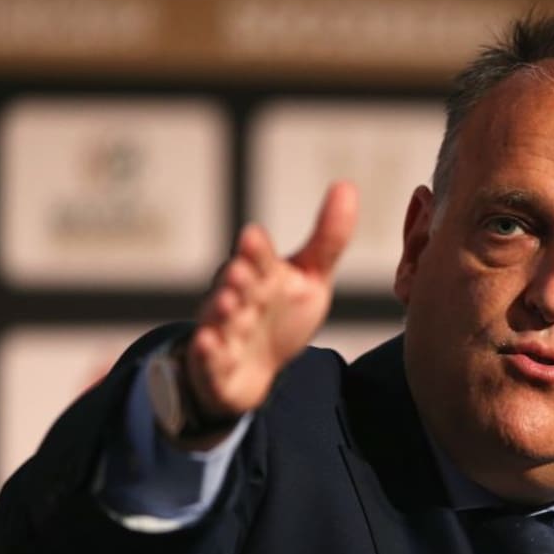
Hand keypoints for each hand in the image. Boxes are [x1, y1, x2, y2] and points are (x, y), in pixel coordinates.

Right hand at [186, 181, 357, 418]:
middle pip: (234, 284)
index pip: (258, 257)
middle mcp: (236, 296)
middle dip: (237, 278)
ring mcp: (222, 329)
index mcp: (259, 273)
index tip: (253, 236)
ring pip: (218, 318)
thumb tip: (346, 185)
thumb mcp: (312, 277)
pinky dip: (207, 352)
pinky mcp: (214, 364)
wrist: (258, 368)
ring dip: (222, 311)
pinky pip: (208, 357)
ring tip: (229, 303)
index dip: (256, 250)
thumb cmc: (282, 314)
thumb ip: (328, 237)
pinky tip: (208, 344)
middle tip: (241, 272)